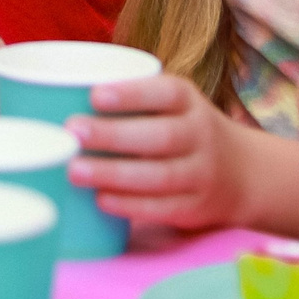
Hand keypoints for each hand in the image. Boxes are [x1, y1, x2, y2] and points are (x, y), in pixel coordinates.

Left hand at [63, 73, 255, 232]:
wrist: (243, 172)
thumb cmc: (182, 128)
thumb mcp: (171, 104)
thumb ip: (131, 98)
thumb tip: (55, 90)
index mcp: (189, 101)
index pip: (165, 93)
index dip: (131, 94)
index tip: (94, 94)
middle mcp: (200, 135)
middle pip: (159, 137)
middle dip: (113, 136)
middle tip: (72, 132)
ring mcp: (201, 173)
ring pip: (159, 176)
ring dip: (114, 174)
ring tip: (74, 171)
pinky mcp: (196, 207)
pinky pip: (163, 208)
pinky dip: (131, 206)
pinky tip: (100, 200)